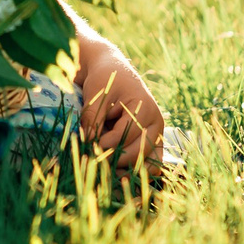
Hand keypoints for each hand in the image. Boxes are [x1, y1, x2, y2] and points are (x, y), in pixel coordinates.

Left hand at [74, 34, 163, 175]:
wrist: (113, 71)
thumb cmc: (105, 79)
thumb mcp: (96, 94)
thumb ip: (93, 118)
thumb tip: (87, 142)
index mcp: (145, 108)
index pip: (124, 135)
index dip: (104, 144)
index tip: (86, 146)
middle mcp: (156, 123)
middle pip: (138, 152)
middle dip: (114, 159)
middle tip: (92, 161)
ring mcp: (156, 134)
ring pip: (147, 163)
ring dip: (126, 169)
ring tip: (105, 170)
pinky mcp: (152, 142)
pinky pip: (150, 163)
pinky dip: (135, 170)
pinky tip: (117, 172)